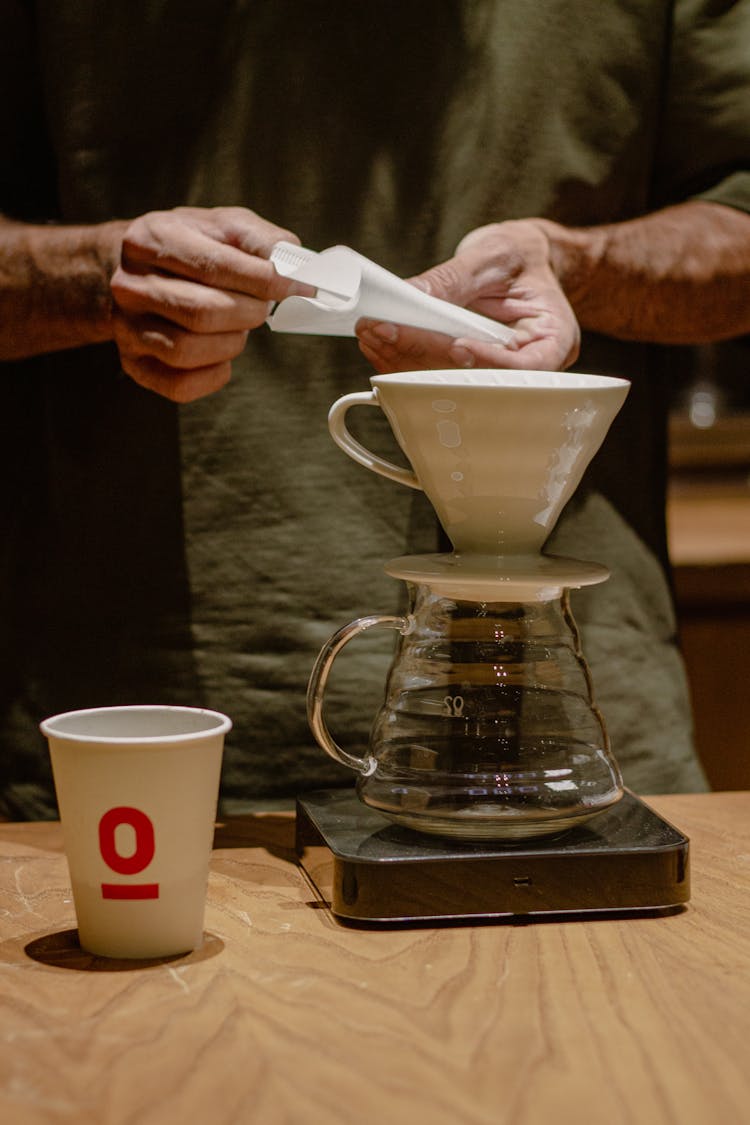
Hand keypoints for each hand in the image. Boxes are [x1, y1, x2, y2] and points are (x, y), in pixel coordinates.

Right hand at [110, 206, 309, 401]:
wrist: (142, 271)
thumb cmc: (190, 248)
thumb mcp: (222, 226)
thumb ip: (260, 239)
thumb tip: (293, 264)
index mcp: (148, 239)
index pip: (213, 265)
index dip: (265, 280)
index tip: (299, 286)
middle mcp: (129, 285)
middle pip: (202, 312)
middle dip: (249, 313)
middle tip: (262, 308)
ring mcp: (126, 328)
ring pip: (188, 351)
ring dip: (232, 343)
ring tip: (239, 327)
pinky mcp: (134, 365)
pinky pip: (180, 386)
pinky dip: (214, 374)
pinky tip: (221, 352)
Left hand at [356, 220, 580, 373]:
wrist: (522, 260)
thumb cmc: (522, 256)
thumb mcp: (496, 255)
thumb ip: (456, 278)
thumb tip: (415, 296)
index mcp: (552, 340)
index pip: (522, 365)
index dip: (487, 359)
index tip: (456, 345)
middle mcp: (525, 366)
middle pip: (474, 376)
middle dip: (426, 356)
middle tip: (385, 334)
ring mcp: (493, 372)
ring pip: (447, 378)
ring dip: (405, 359)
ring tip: (373, 334)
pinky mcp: (467, 369)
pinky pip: (435, 370)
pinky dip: (405, 357)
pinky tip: (381, 341)